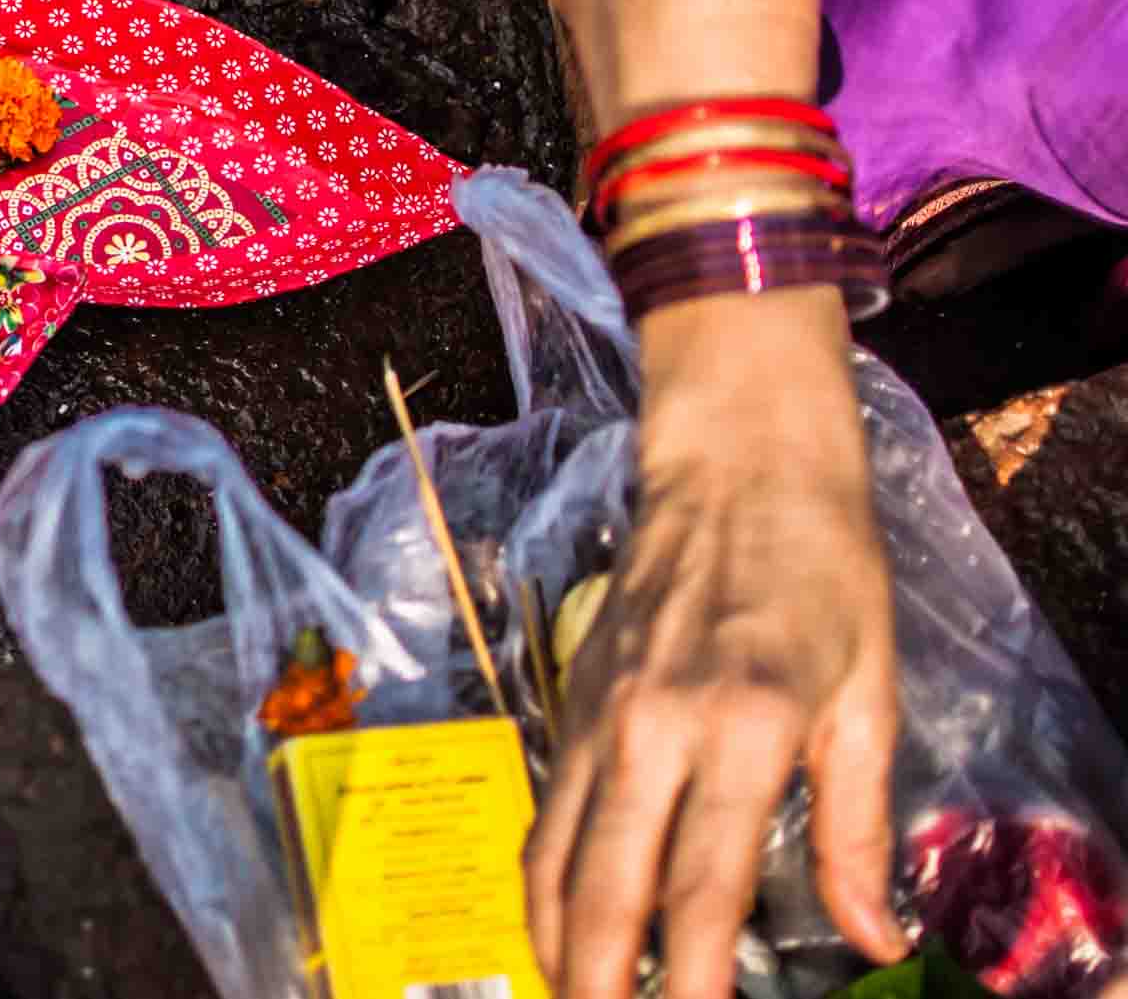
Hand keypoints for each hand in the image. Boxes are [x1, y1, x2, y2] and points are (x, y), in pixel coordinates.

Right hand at [527, 286, 904, 998]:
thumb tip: (872, 937)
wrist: (733, 469)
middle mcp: (652, 729)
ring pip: (552, 855)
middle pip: (603, 887)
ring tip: (580, 992)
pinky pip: (544, 812)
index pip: (700, 885)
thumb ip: (856, 825)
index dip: (692, 979)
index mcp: (742, 728)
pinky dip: (545, 878)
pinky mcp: (572, 699)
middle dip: (601, 981)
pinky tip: (564, 919)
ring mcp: (598, 714)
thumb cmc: (820, 575)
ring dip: (559, 941)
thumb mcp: (869, 698)